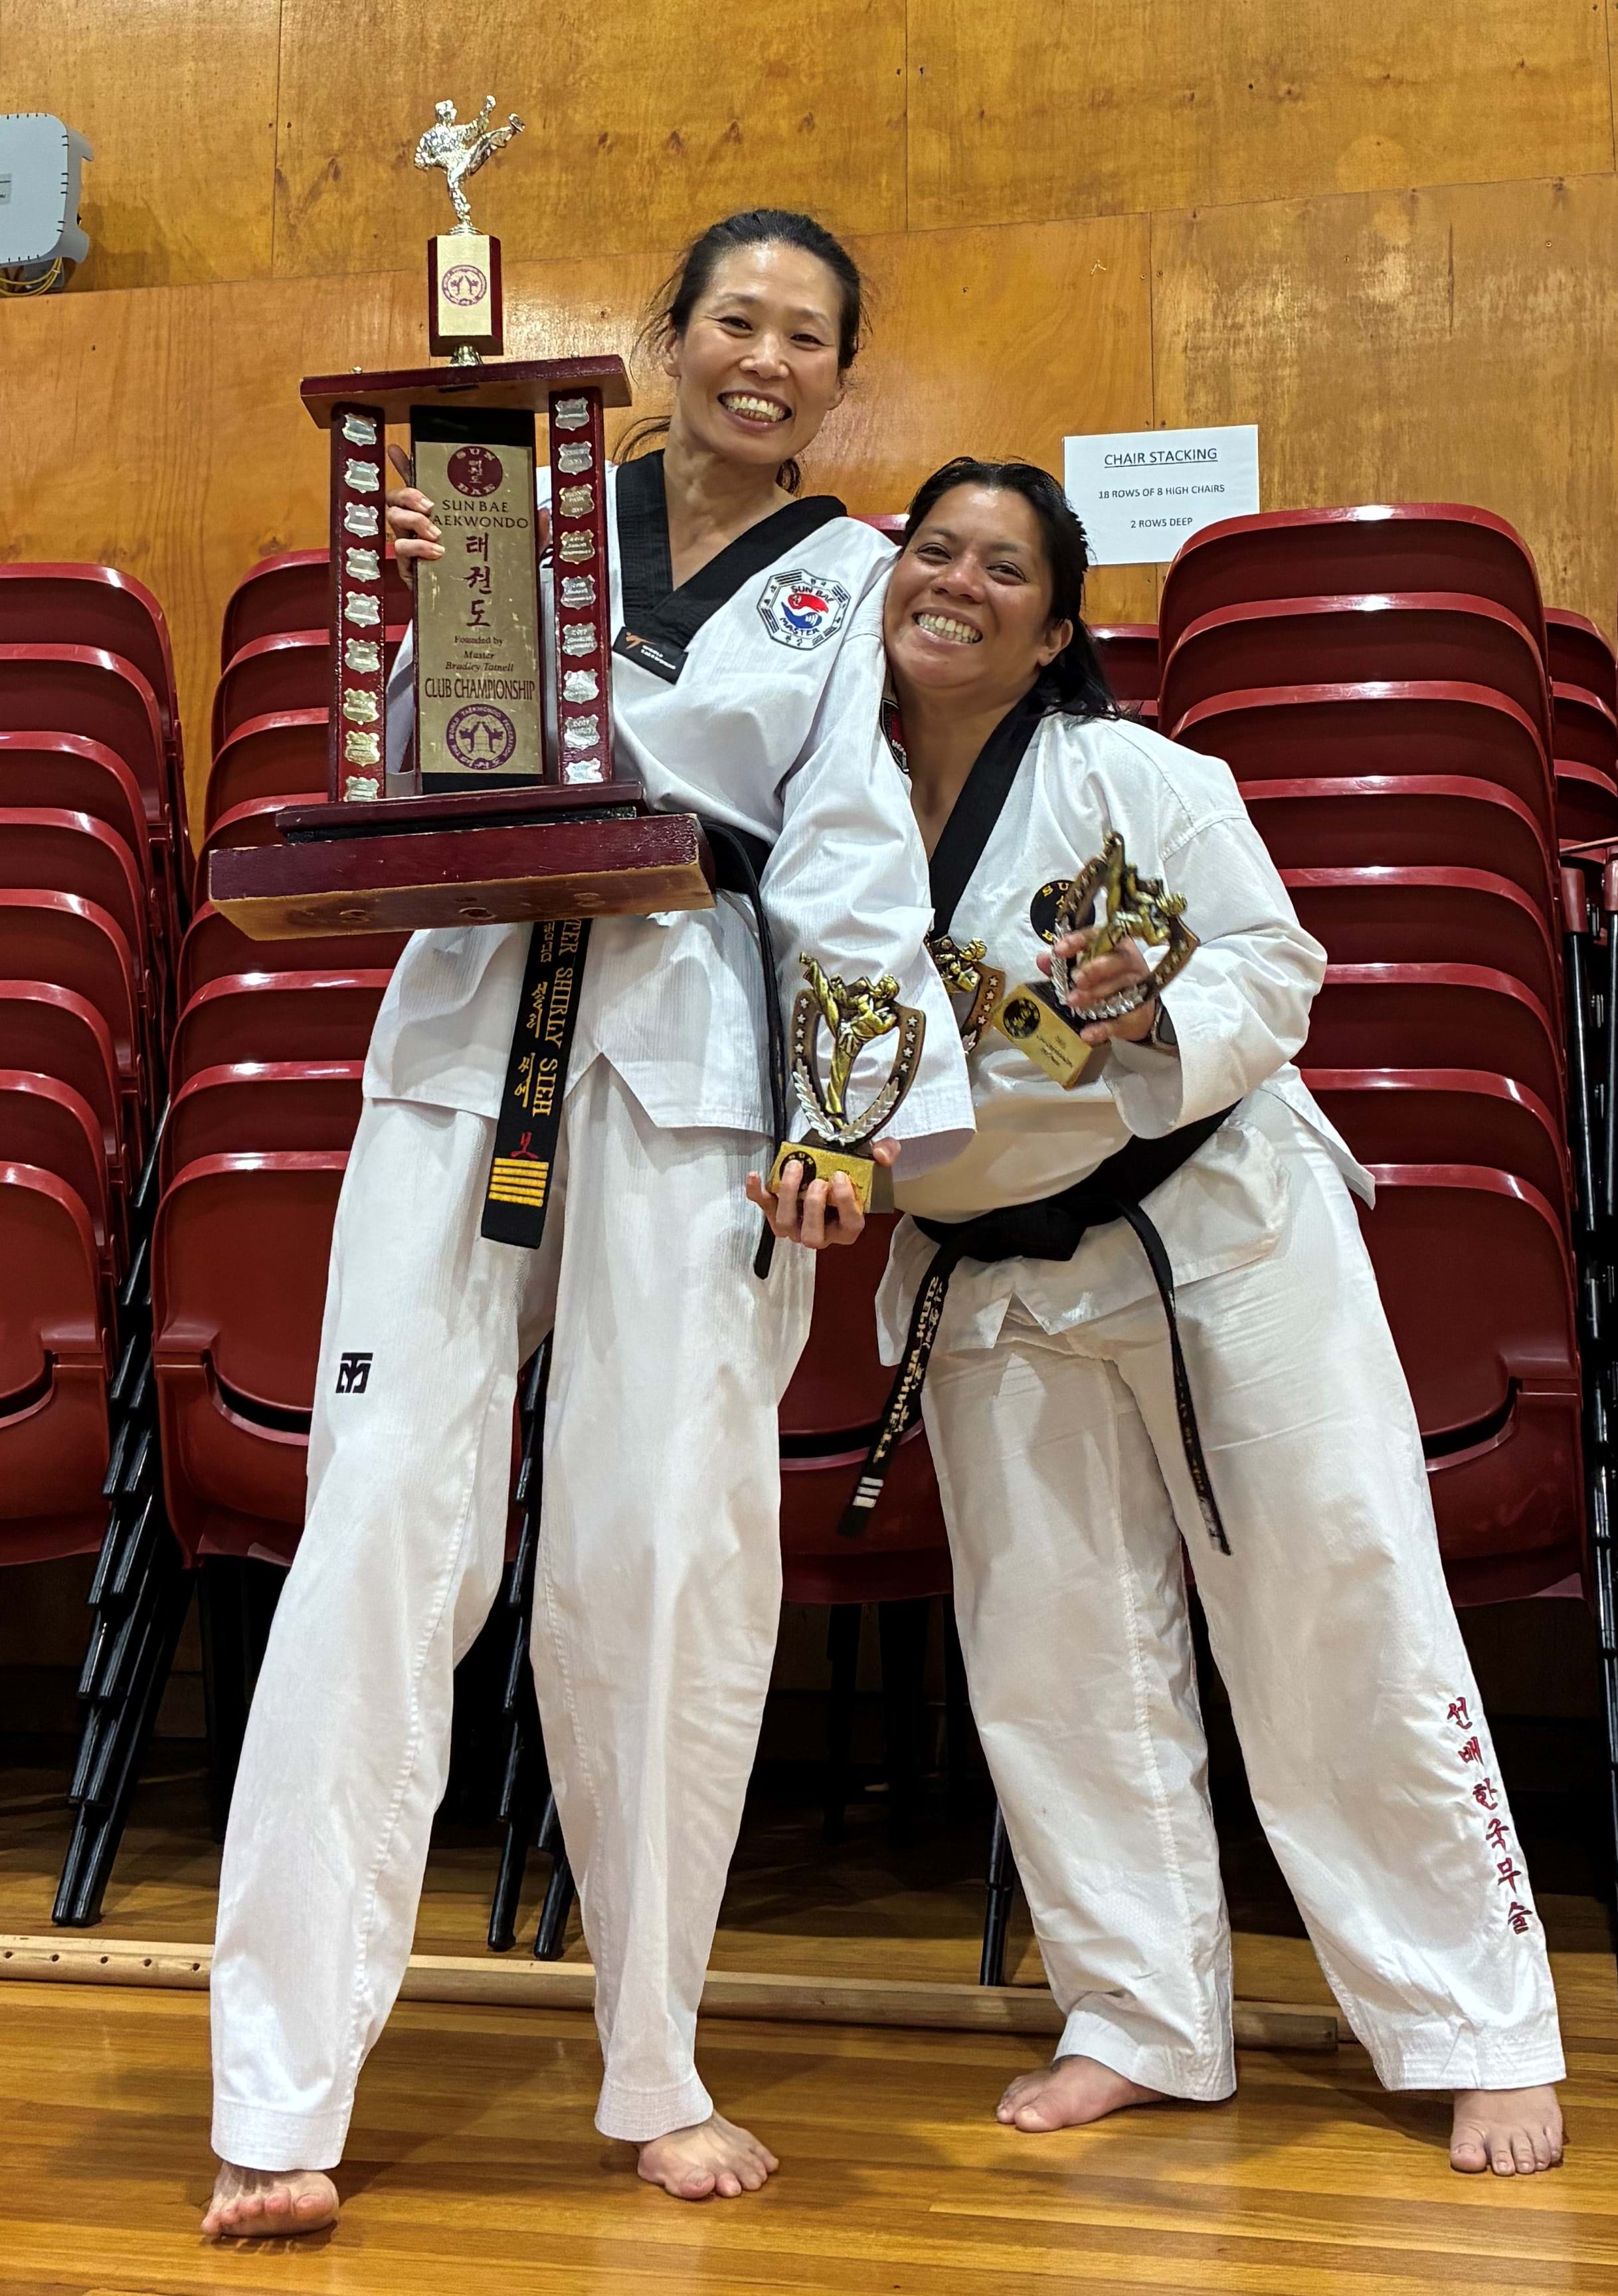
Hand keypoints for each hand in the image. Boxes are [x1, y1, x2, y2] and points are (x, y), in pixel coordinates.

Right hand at [385, 446, 550, 574]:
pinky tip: (436, 552)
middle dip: (409, 494)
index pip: (420, 483)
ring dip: (413, 519)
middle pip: (398, 497)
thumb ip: (531, 532)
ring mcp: (412, 544)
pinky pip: (401, 548)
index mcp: (443, 513)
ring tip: (435, 531)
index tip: (398, 449)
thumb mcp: (515, 551)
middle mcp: (421, 525)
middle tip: (430, 505)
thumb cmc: (493, 574)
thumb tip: (543, 513)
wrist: (482, 610)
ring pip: (395, 518)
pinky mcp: (409, 567)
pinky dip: (417, 547)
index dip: (406, 465)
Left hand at [744, 1137, 898, 1248]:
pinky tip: (755, 1175)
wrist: (834, 1169)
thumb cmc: (855, 1173)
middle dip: (814, 1207)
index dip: (845, 1204)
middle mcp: (821, 1234)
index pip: (849, 1225)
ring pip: (786, 1226)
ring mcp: (796, 1227)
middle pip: (813, 1236)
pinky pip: (764, 1207)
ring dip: (788, 1197)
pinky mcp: (777, 1213)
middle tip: (818, 1180)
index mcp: (848, 1227)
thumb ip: (887, 1154)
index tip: (840, 1177)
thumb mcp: (876, 1161)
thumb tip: (881, 1153)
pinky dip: (757, 1193)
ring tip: (796, 1167)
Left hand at [1039, 927, 1155, 1044]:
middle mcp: (1130, 963)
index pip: (1099, 936)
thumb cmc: (1107, 981)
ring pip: (1119, 989)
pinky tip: (1086, 1034)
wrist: (1136, 1012)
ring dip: (1094, 995)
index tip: (1059, 950)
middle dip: (1094, 969)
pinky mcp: (1137, 1015)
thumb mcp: (1085, 969)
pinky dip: (1102, 1028)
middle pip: (1116, 961)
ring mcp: (1138, 989)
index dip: (1078, 941)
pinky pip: (1119, 1021)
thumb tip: (1042, 959)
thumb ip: (1063, 964)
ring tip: (1073, 1002)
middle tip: (1076, 979)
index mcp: (1116, 946)